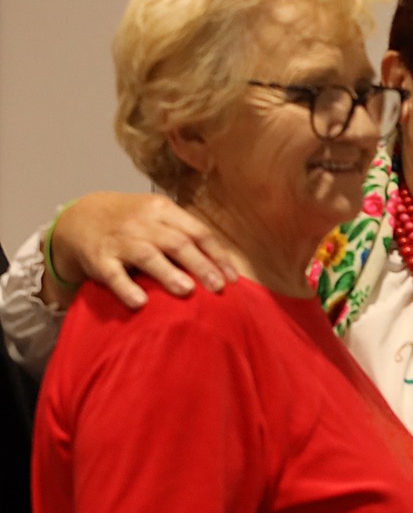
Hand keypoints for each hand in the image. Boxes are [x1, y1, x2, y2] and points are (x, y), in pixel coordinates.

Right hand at [51, 192, 238, 310]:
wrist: (79, 217)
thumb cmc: (131, 222)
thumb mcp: (158, 218)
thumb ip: (186, 235)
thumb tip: (224, 267)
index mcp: (162, 210)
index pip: (197, 232)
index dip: (217, 255)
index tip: (232, 278)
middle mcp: (141, 222)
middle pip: (176, 243)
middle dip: (200, 265)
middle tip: (218, 287)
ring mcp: (119, 240)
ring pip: (147, 255)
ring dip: (168, 273)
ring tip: (187, 290)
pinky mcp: (98, 258)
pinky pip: (113, 274)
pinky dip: (126, 288)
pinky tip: (141, 302)